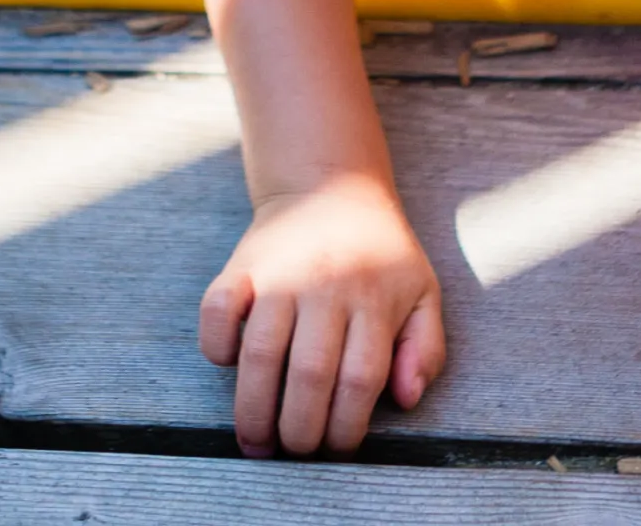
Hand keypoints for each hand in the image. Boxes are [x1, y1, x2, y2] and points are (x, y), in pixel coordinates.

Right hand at [198, 173, 445, 456]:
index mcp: (374, 299)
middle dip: (299, 430)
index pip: (360, 379)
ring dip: (253, 408)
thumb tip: (406, 399)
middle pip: (310, 374)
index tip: (337, 451)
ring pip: (261, 352)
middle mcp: (326, 287)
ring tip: (255, 444)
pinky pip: (217, 309)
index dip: (346, 427)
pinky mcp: (241, 264)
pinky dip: (216, 343)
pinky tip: (226, 366)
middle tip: (293, 455)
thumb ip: (425, 348)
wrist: (329, 185)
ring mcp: (279, 274)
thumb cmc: (379, 253)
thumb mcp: (422, 292)